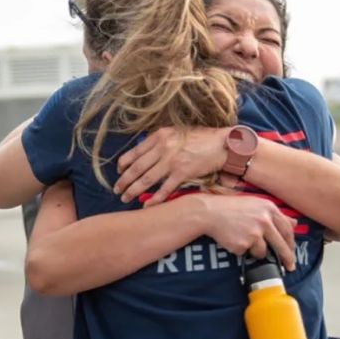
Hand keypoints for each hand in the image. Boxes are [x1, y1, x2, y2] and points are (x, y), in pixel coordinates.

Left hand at [115, 126, 229, 205]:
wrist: (222, 144)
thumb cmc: (201, 138)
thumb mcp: (176, 132)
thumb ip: (160, 140)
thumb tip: (145, 151)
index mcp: (160, 136)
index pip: (135, 152)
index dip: (123, 164)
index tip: (118, 172)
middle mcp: (163, 147)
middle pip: (136, 167)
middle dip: (124, 180)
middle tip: (117, 190)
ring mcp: (172, 161)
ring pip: (146, 179)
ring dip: (133, 190)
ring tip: (125, 198)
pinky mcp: (183, 173)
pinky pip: (164, 189)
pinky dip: (154, 199)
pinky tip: (146, 205)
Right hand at [197, 195, 296, 270]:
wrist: (210, 212)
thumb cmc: (232, 208)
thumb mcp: (256, 205)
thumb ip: (275, 215)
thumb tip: (295, 222)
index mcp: (269, 209)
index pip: (287, 230)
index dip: (291, 243)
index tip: (292, 252)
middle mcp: (265, 221)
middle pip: (281, 245)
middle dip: (286, 258)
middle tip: (289, 267)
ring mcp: (254, 233)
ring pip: (262, 251)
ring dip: (255, 251)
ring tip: (242, 239)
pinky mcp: (244, 244)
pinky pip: (245, 253)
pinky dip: (240, 249)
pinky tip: (233, 239)